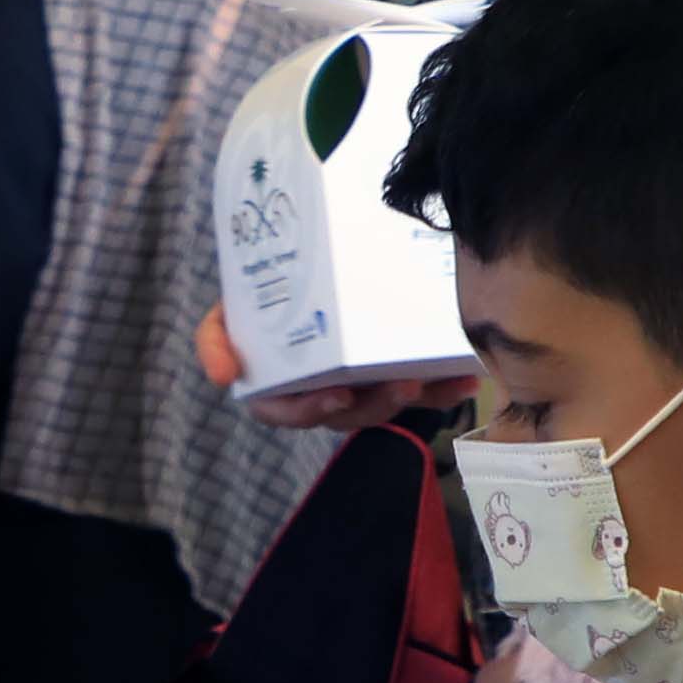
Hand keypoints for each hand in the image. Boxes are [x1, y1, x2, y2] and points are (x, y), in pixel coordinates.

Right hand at [200, 295, 477, 436]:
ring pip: (385, 402)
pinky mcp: (389, 372)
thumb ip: (215, 340)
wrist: (292, 269)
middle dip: (376, 404)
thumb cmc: (256, 299)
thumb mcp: (223, 315)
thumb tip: (222, 375)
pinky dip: (441, 387)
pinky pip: (417, 388)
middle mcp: (318, 392)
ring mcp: (357, 382)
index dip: (310, 411)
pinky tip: (467, 378)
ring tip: (436, 380)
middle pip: (346, 412)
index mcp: (277, 387)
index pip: (287, 413)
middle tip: (402, 386)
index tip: (337, 396)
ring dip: (413, 398)